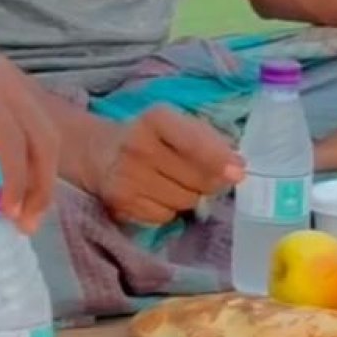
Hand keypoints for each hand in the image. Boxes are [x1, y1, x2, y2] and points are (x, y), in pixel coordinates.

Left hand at [0, 0, 59, 232]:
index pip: (11, 141)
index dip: (16, 182)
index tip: (6, 216)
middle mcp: (7, 81)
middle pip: (44, 137)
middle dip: (42, 185)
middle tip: (26, 225)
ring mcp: (18, 79)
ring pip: (49, 131)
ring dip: (46, 174)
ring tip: (29, 210)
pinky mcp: (19, 83)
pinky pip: (42, 122)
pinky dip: (41, 156)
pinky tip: (25, 181)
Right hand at [82, 106, 244, 227]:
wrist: (98, 152)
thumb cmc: (150, 136)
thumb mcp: (177, 124)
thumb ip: (209, 140)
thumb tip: (237, 168)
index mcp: (156, 119)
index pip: (193, 144)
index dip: (219, 160)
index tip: (238, 172)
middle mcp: (138, 147)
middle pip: (195, 179)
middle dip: (211, 182)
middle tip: (209, 178)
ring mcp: (128, 178)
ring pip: (185, 201)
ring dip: (190, 196)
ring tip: (176, 182)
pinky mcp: (121, 204)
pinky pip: (165, 217)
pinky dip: (169, 209)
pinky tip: (158, 194)